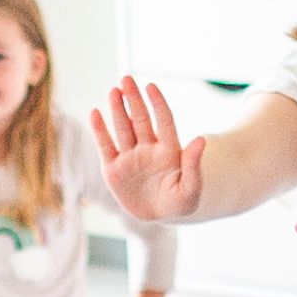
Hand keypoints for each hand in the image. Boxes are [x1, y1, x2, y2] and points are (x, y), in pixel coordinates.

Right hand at [91, 76, 205, 225]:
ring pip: (123, 128)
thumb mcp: (190, 190)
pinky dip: (100, 130)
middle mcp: (148, 149)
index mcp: (169, 150)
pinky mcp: (113, 169)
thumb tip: (201, 139)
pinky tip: (95, 113)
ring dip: (118, 109)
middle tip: (126, 79)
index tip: (151, 86)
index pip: (164, 121)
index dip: (158, 104)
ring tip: (114, 91)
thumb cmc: (178, 202)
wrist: (158, 216)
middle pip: (140, 119)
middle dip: (133, 99)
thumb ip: (193, 165)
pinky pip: (105, 146)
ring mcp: (130, 157)